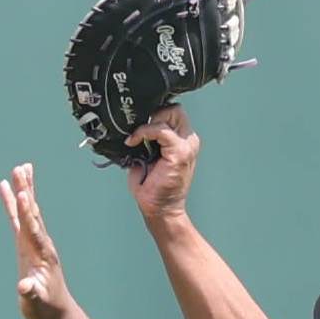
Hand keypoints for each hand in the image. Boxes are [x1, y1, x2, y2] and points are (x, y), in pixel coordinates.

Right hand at [0, 163, 73, 318]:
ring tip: (20, 169)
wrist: (54, 310)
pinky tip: (8, 190)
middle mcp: (40, 243)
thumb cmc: (44, 308)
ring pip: (27, 211)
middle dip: (26, 190)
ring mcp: (33, 242)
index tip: (24, 193)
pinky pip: (18, 220)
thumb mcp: (36, 303)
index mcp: (42, 254)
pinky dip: (14, 205)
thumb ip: (30, 293)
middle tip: (22, 169)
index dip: (28, 212)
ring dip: (23, 190)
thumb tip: (24, 286)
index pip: (33, 229)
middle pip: (32, 212)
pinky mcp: (26, 245)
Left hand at [124, 105, 199, 219]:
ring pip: (171, 113)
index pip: (173, 113)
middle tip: (139, 130)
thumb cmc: (154, 189)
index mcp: (182, 141)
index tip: (137, 125)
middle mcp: (188, 141)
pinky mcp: (180, 152)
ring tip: (137, 137)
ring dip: (150, 122)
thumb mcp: (146, 158)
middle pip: (174, 109)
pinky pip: (161, 130)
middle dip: (154, 114)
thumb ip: (146, 141)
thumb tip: (131, 129)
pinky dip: (145, 131)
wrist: (160, 210)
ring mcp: (186, 146)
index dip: (154, 114)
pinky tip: (134, 140)